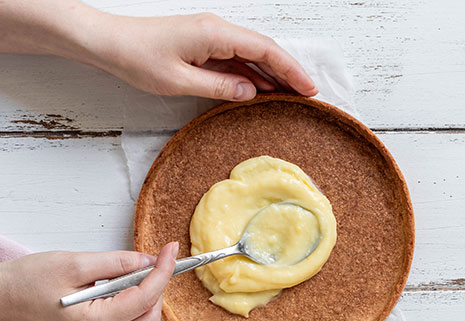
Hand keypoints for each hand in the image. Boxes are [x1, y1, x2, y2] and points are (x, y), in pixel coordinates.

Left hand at [0, 1, 316, 100]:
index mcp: (215, 34)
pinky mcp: (205, 46)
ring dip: (273, 75)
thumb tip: (251, 93)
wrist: (107, 42)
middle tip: (310, 97)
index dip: (291, 70)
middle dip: (289, 72)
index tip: (310, 90)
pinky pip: (237, 60)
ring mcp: (212, 37)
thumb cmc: (136, 58)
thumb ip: (219, 87)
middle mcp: (218, 31)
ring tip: (293, 98)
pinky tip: (263, 92)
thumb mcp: (178, 80)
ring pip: (253, 55)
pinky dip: (254, 75)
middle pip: (265, 50)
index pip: (265, 50)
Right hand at [0, 243, 177, 320]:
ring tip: (139, 268)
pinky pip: (129, 320)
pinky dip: (136, 300)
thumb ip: (117, 263)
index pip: (144, 298)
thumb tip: (149, 260)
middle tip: (158, 258)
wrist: (4, 296)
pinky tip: (128, 281)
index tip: (171, 250)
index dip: (163, 271)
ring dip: (149, 293)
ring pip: (143, 320)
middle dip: (158, 285)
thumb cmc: (30, 280)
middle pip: (150, 315)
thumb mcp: (75, 263)